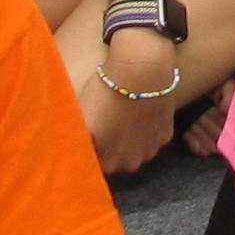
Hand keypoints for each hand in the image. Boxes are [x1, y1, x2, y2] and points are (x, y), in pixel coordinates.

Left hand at [83, 33, 183, 175]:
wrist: (142, 69)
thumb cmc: (106, 93)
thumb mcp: (83, 119)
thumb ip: (77, 142)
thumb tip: (68, 153)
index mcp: (111, 163)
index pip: (95, 165)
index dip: (90, 149)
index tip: (87, 134)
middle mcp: (133, 163)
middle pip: (117, 160)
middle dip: (109, 147)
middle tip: (103, 122)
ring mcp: (152, 149)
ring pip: (135, 150)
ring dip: (128, 139)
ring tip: (120, 115)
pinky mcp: (166, 133)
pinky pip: (151, 137)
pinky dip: (145, 128)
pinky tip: (138, 110)